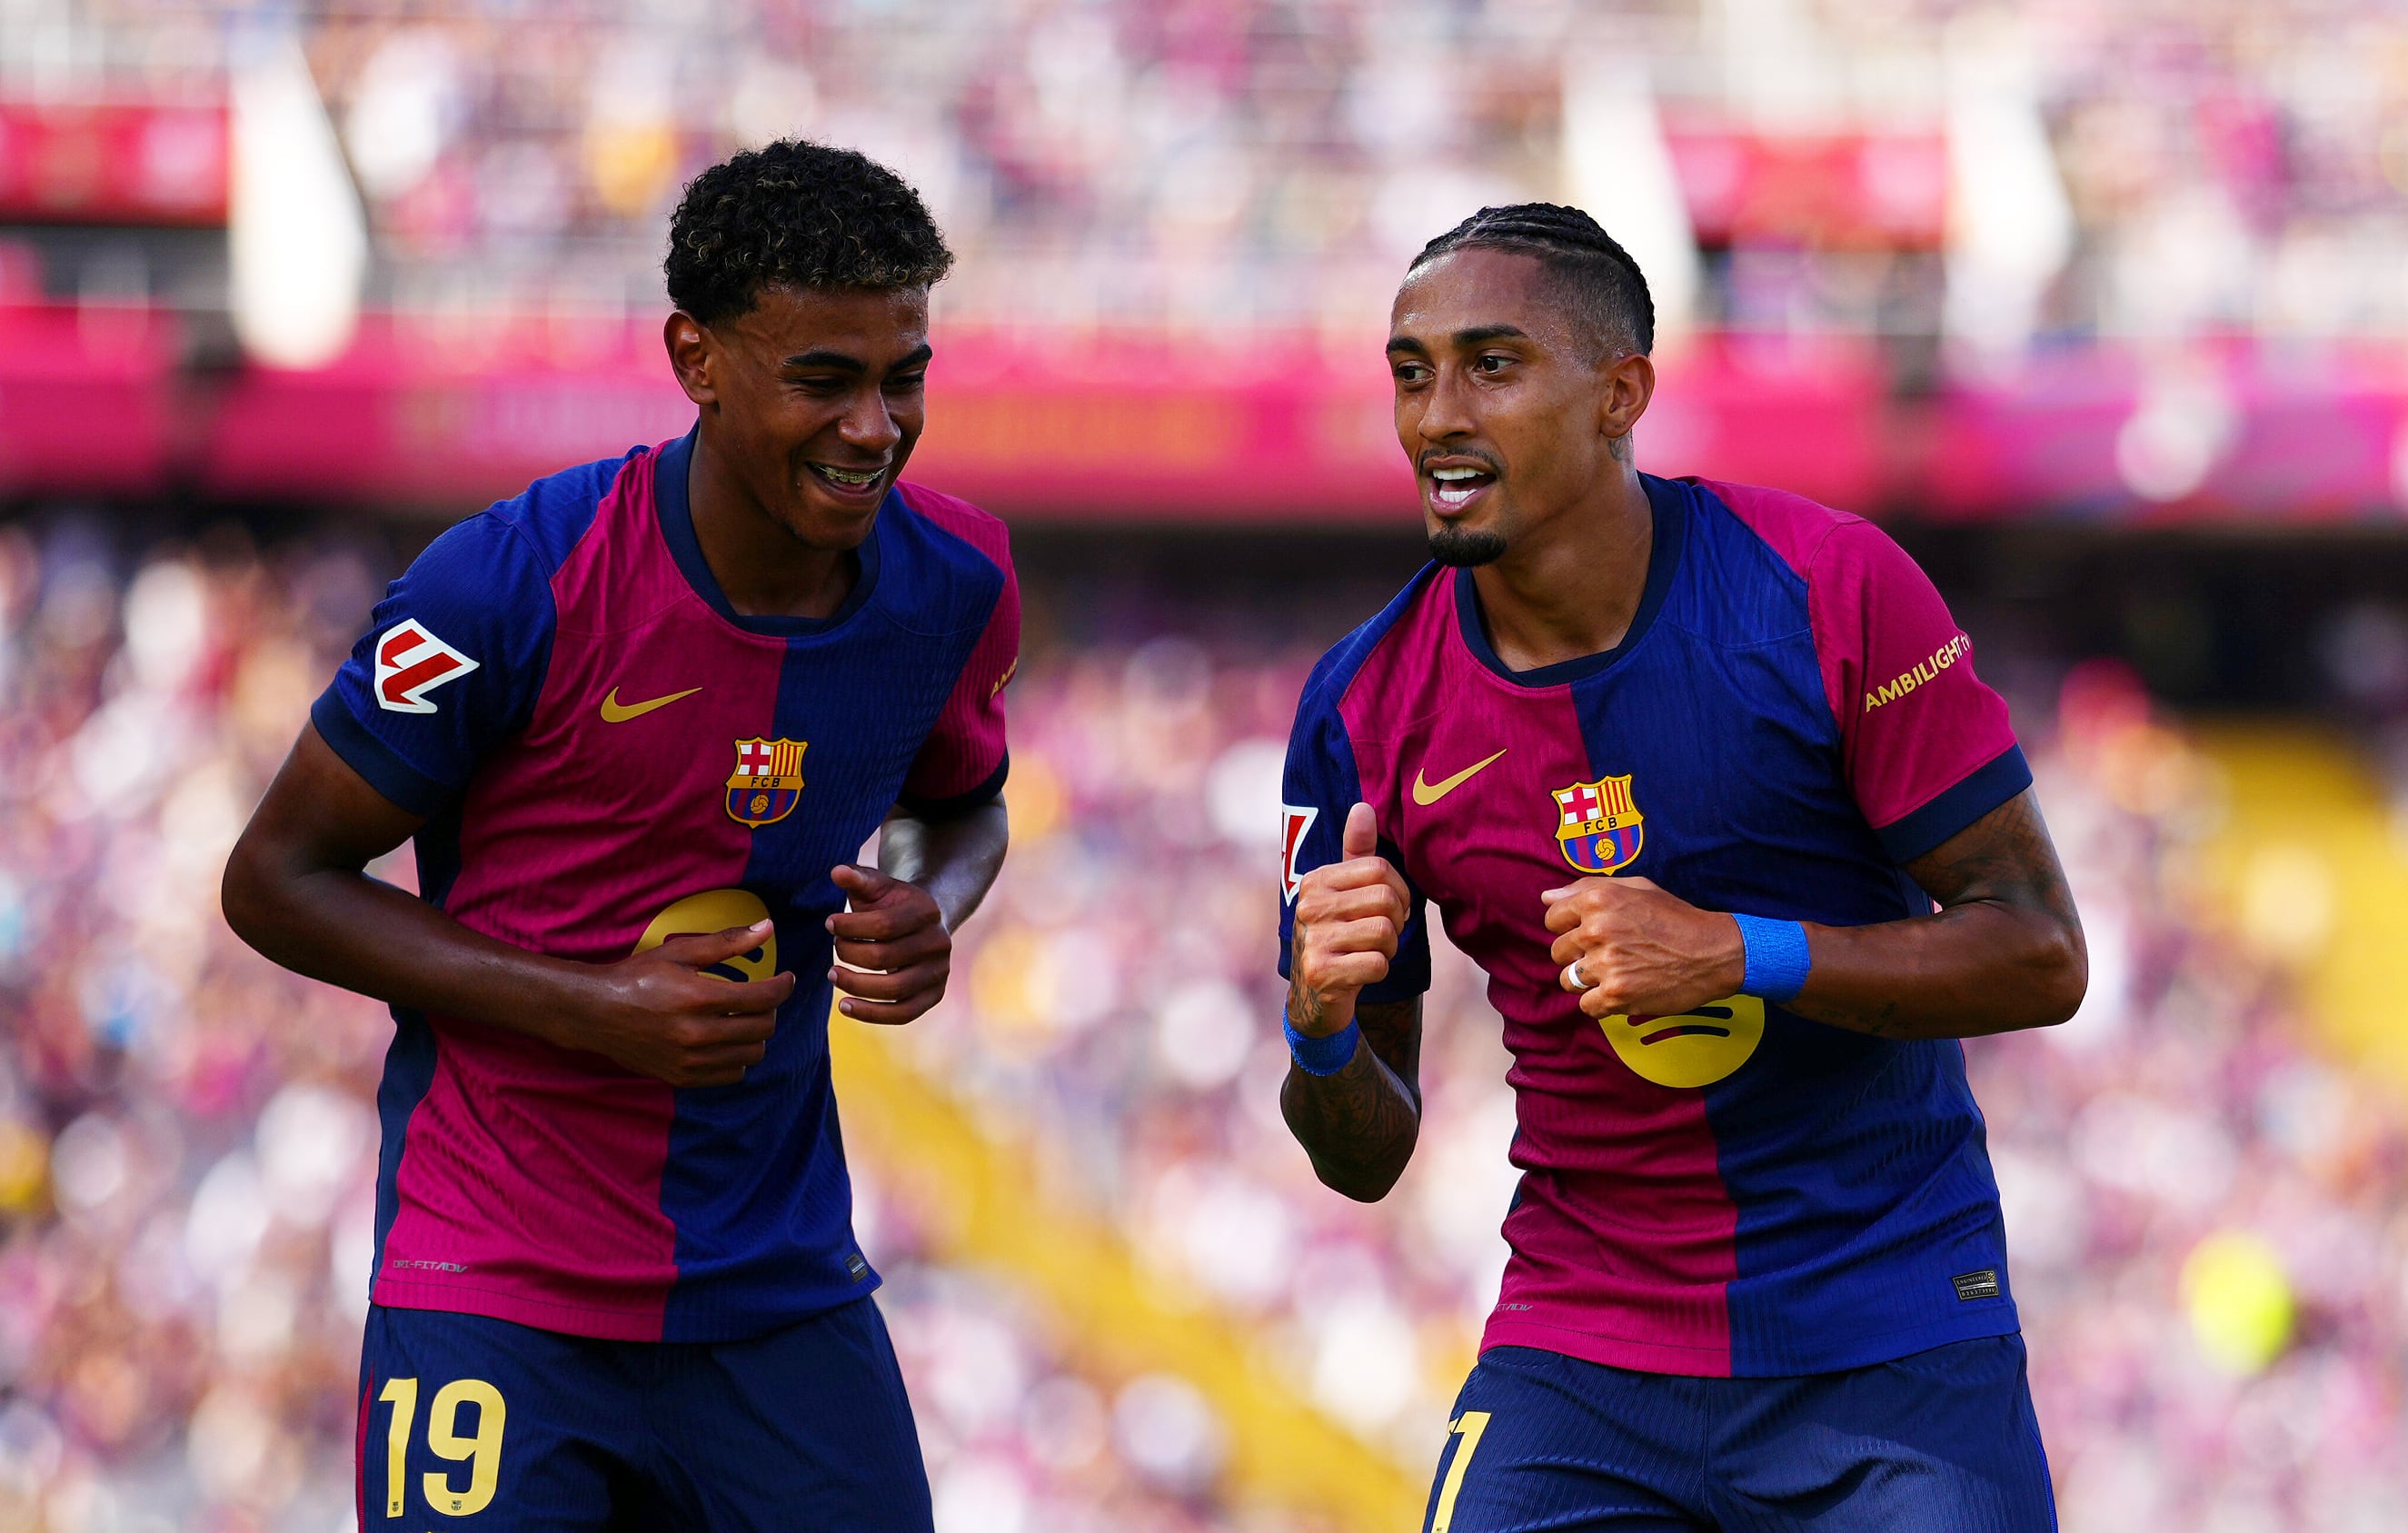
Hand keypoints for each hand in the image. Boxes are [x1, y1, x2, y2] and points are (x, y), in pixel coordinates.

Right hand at [579, 922, 795, 1086]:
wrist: (596, 1012)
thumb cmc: (638, 977)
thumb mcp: (682, 951)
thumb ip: (728, 942)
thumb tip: (767, 928)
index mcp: (699, 998)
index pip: (763, 998)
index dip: (783, 987)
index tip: (786, 979)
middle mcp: (697, 1034)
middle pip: (762, 1028)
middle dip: (770, 1009)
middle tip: (761, 997)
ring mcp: (690, 1061)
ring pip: (752, 1055)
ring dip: (756, 1035)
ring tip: (744, 1018)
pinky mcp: (682, 1078)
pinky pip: (731, 1075)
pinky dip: (737, 1058)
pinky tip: (726, 1040)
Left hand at [828, 864, 951, 1024]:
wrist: (923, 923)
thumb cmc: (891, 903)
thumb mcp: (876, 886)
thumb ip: (858, 877)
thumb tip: (836, 872)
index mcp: (928, 911)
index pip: (884, 925)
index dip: (851, 926)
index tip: (829, 923)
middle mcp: (939, 943)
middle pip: (885, 958)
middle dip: (849, 953)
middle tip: (833, 948)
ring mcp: (939, 972)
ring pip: (893, 990)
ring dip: (855, 985)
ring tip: (832, 975)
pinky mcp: (934, 995)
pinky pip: (903, 1014)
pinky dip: (871, 1014)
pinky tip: (844, 1005)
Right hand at [1287, 803, 1409, 1038]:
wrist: (1314, 998)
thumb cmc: (1339, 937)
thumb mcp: (1346, 893)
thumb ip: (1357, 852)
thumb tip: (1363, 806)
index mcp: (1317, 880)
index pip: (1381, 869)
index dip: (1400, 891)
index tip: (1393, 909)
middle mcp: (1309, 906)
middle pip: (1386, 900)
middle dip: (1396, 923)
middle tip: (1381, 936)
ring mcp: (1312, 939)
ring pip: (1385, 933)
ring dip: (1388, 949)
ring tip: (1369, 952)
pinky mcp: (1320, 973)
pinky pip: (1378, 964)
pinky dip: (1379, 972)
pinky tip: (1360, 973)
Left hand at [1542, 876, 1744, 1019]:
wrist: (1713, 953)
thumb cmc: (1675, 918)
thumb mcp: (1637, 888)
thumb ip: (1587, 888)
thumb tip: (1546, 897)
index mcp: (1599, 900)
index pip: (1552, 917)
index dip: (1568, 927)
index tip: (1588, 933)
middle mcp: (1597, 930)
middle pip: (1557, 951)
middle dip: (1577, 954)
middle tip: (1606, 955)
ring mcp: (1606, 964)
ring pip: (1568, 980)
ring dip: (1586, 981)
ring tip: (1614, 974)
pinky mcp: (1616, 995)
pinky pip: (1586, 1005)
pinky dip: (1600, 1003)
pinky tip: (1621, 991)